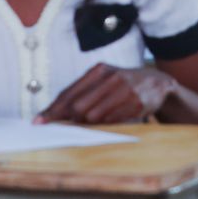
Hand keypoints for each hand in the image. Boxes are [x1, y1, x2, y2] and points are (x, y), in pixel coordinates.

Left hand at [38, 65, 175, 124]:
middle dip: (69, 120)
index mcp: (99, 70)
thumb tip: (56, 112)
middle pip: (78, 107)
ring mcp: (124, 91)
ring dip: (89, 125)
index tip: (39, 121)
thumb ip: (82, 92)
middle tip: (65, 128)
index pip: (69, 93)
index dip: (53, 109)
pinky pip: (111, 121)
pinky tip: (109, 121)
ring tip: (93, 123)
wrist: (158, 82)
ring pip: (93, 117)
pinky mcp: (136, 104)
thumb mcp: (104, 80)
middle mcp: (111, 78)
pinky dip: (106, 125)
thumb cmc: (123, 83)